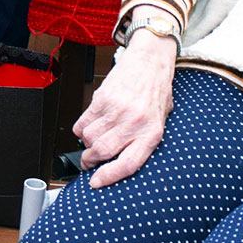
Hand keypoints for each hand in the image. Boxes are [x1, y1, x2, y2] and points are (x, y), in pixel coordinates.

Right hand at [74, 30, 176, 186]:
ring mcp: (116, 110)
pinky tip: (90, 126)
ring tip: (93, 140)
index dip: (109, 177)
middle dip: (90, 161)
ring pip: (89, 138)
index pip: (127, 163)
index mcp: (151, 132)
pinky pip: (82, 122)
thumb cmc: (156, 91)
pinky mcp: (101, 98)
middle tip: (89, 162)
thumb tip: (120, 161)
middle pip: (102, 152)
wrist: (150, 60)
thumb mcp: (160, 121)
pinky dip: (81, 129)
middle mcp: (133, 122)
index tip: (96, 182)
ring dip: (87, 143)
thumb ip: (143, 140)